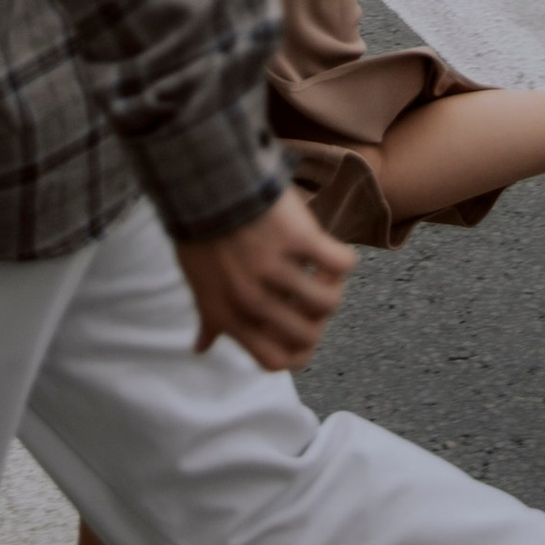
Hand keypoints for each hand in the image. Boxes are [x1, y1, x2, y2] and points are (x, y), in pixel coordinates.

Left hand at [176, 186, 353, 369]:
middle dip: (319, 322)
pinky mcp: (298, 238)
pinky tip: (331, 251)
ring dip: (334, 289)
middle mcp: (253, 300)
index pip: (275, 361)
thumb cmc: (202, 235)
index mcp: (230, 316)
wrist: (207, 183)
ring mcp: (276, 269)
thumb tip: (202, 347)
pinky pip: (341, 263)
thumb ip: (209, 319)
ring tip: (325, 272)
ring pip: (329, 303)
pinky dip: (343, 260)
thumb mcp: (200, 286)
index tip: (305, 338)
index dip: (298, 356)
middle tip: (315, 298)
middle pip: (308, 336)